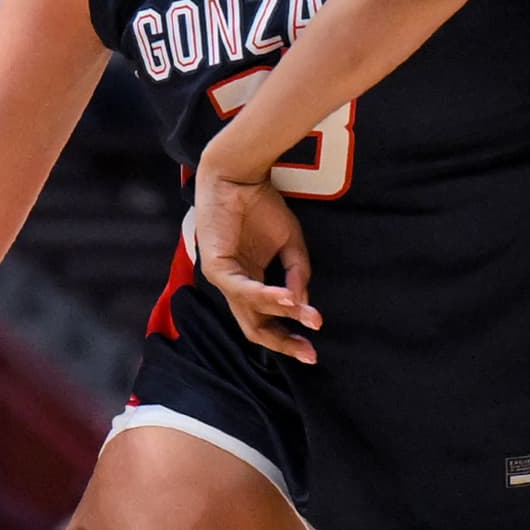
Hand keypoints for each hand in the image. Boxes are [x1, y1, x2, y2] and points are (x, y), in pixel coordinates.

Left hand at [190, 168, 321, 364]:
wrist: (238, 176)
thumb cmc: (261, 206)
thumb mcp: (291, 244)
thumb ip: (298, 275)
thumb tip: (303, 305)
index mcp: (250, 283)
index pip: (266, 322)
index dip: (289, 338)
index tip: (313, 350)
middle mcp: (235, 287)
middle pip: (254, 328)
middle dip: (283, 343)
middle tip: (310, 354)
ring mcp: (223, 279)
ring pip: (251, 312)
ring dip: (282, 316)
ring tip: (308, 317)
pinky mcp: (216, 267)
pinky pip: (243, 290)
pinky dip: (267, 297)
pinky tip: (288, 299)